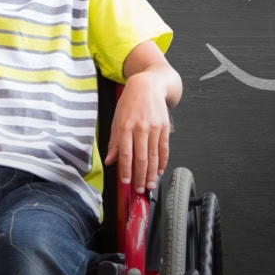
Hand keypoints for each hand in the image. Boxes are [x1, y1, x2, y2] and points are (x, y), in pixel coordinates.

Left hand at [104, 71, 170, 193]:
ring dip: (152, 173)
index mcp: (126, 126)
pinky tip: (160, 170)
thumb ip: (114, 141)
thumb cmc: (130, 102)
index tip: (126, 181)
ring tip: (150, 185)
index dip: (126, 169)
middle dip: (141, 177)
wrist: (148, 85)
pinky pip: (164, 148)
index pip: (125, 153)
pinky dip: (163, 161)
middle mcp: (140, 128)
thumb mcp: (116, 119)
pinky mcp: (164, 127)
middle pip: (141, 158)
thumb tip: (110, 160)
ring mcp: (154, 128)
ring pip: (154, 156)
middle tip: (140, 189)